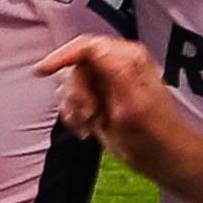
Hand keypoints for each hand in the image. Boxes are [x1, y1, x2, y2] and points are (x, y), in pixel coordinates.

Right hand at [41, 33, 195, 179]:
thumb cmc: (153, 134)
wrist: (160, 157)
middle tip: (89, 115)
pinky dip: (73, 116)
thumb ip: (114, 69)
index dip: (62, 56)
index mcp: (127, 58)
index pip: (86, 46)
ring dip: (73, 107)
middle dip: (75, 93)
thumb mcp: (133, 103)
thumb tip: (92, 46)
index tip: (43, 71)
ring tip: (89, 124)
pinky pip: (70, 100)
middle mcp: (115, 64)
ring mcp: (105, 81)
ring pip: (69, 83)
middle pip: (74, 67)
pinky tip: (87, 129)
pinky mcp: (98, 98)